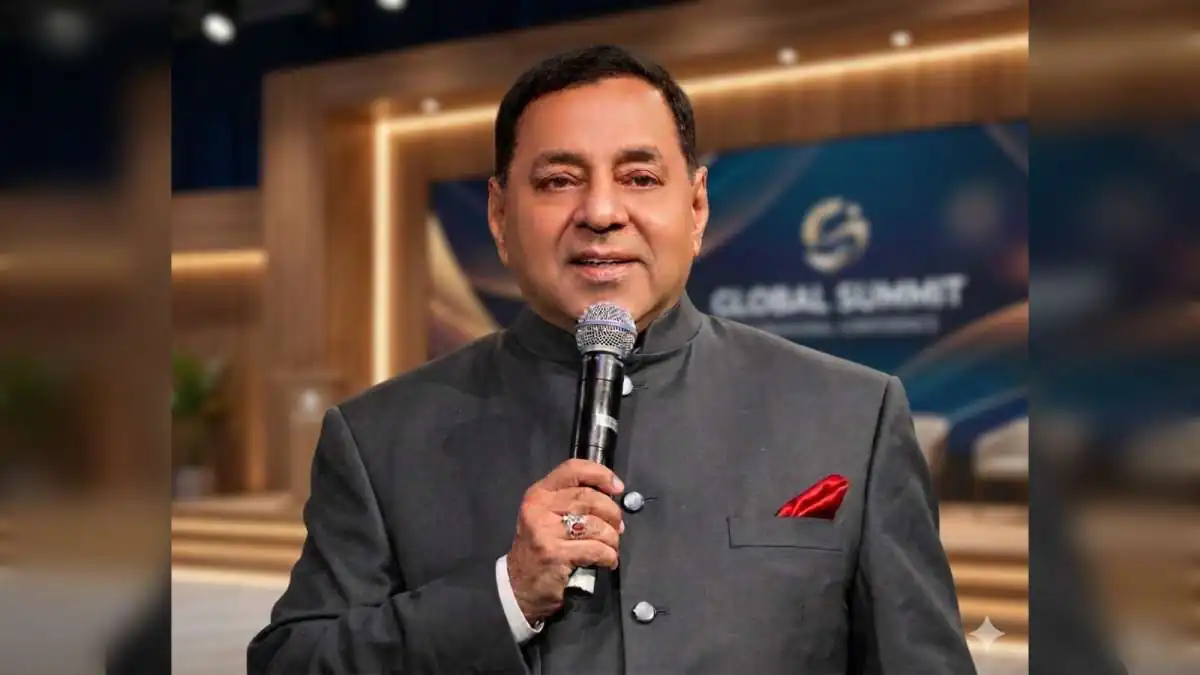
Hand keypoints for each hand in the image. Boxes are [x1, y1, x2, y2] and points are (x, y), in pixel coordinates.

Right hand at [507, 459, 624, 623]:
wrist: (519, 586)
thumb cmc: (539, 548)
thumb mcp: (546, 516)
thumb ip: (571, 501)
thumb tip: (611, 497)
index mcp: (539, 494)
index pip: (573, 470)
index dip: (601, 475)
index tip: (617, 488)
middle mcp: (539, 508)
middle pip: (589, 498)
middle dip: (612, 513)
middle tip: (618, 526)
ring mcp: (546, 531)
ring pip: (596, 525)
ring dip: (612, 538)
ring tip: (611, 546)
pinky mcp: (555, 554)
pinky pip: (595, 549)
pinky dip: (608, 556)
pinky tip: (607, 561)